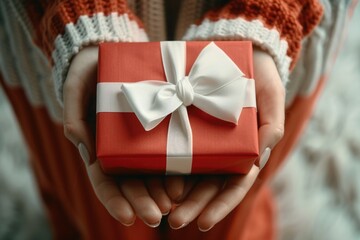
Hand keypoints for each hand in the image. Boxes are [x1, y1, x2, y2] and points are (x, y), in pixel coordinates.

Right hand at [63, 46, 171, 226]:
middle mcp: (122, 148)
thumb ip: (73, 116)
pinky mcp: (160, 126)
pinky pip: (168, 149)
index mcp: (99, 146)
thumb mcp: (75, 88)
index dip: (115, 201)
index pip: (104, 181)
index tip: (127, 217)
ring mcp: (141, 139)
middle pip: (131, 183)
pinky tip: (185, 180)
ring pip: (151, 172)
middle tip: (158, 216)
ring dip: (161, 192)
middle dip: (144, 202)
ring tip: (174, 204)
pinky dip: (175, 167)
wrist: (110, 54)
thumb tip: (84, 149)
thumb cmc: (88, 72)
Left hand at [165, 46, 284, 230]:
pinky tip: (151, 178)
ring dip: (175, 193)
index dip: (220, 206)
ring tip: (159, 209)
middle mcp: (220, 150)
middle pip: (207, 185)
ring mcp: (201, 139)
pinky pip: (172, 146)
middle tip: (174, 222)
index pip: (233, 185)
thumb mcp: (271, 98)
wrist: (235, 49)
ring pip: (188, 172)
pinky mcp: (183, 123)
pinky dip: (164, 164)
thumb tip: (259, 158)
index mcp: (243, 152)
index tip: (204, 224)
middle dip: (193, 206)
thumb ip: (270, 128)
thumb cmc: (258, 76)